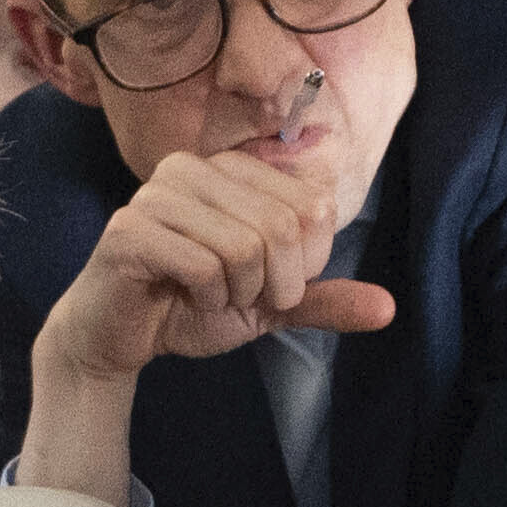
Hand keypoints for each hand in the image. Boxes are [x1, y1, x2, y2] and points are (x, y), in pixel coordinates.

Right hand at [15, 148, 398, 506]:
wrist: (117, 338)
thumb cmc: (189, 307)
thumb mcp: (268, 302)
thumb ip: (322, 298)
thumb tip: (388, 309)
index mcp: (232, 170)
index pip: (312, 205)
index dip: (303, 263)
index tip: (266, 283)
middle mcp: (194, 168)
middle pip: (282, 226)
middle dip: (273, 283)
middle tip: (240, 298)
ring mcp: (157, 195)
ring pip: (244, 246)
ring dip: (237, 293)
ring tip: (209, 296)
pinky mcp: (129, 231)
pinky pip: (203, 266)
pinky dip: (204, 299)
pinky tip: (182, 299)